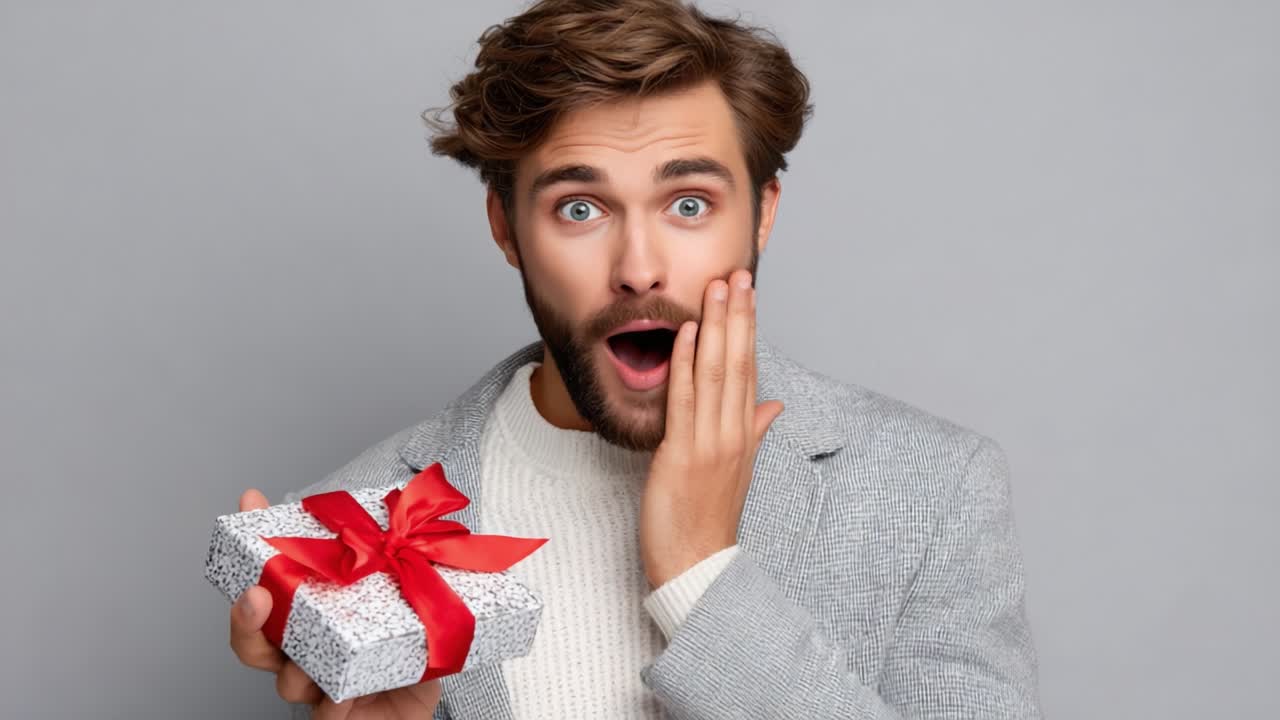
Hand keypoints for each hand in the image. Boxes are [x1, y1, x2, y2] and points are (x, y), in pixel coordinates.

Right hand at [230, 489, 443, 718]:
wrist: (424, 696)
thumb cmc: (404, 642)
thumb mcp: (402, 588)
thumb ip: (395, 555)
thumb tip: (398, 502)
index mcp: (308, 616)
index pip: (268, 580)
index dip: (253, 540)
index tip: (250, 500)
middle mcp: (303, 652)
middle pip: (253, 642)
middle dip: (246, 617)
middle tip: (257, 595)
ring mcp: (316, 687)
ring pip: (286, 682)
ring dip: (294, 671)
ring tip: (310, 664)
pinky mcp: (339, 717)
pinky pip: (324, 716)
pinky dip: (330, 706)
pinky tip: (342, 695)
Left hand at [639, 269, 784, 588]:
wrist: (698, 565)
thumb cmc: (709, 519)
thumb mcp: (737, 470)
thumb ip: (754, 431)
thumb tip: (773, 405)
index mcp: (744, 433)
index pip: (749, 368)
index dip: (748, 327)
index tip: (747, 292)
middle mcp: (733, 432)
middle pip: (738, 362)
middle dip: (737, 315)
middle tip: (738, 273)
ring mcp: (710, 443)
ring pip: (716, 374)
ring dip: (715, 327)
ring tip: (717, 288)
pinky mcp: (683, 455)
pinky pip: (684, 401)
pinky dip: (685, 364)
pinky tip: (684, 333)